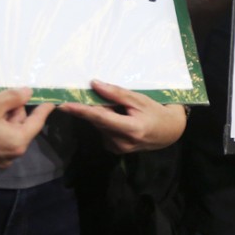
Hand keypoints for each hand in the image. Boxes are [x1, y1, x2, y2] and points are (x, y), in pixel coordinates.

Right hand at [0, 89, 53, 168]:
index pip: (36, 123)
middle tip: (4, 97)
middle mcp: (8, 156)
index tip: (52, 102)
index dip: (43, 110)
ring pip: (8, 133)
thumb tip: (29, 92)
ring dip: (4, 118)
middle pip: (21, 128)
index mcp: (16, 143)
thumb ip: (14, 97)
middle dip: (16, 111)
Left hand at [58, 80, 185, 153]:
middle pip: (98, 121)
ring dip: (101, 115)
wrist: (169, 132)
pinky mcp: (115, 149)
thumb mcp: (140, 99)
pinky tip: (119, 119)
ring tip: (118, 109)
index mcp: (131, 129)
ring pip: (99, 126)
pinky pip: (103, 132)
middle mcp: (122, 143)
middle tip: (83, 96)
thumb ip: (117, 93)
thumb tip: (95, 84)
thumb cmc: (156, 112)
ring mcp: (118, 148)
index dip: (82, 111)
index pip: (101, 118)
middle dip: (91, 108)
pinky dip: (106, 122)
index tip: (65, 105)